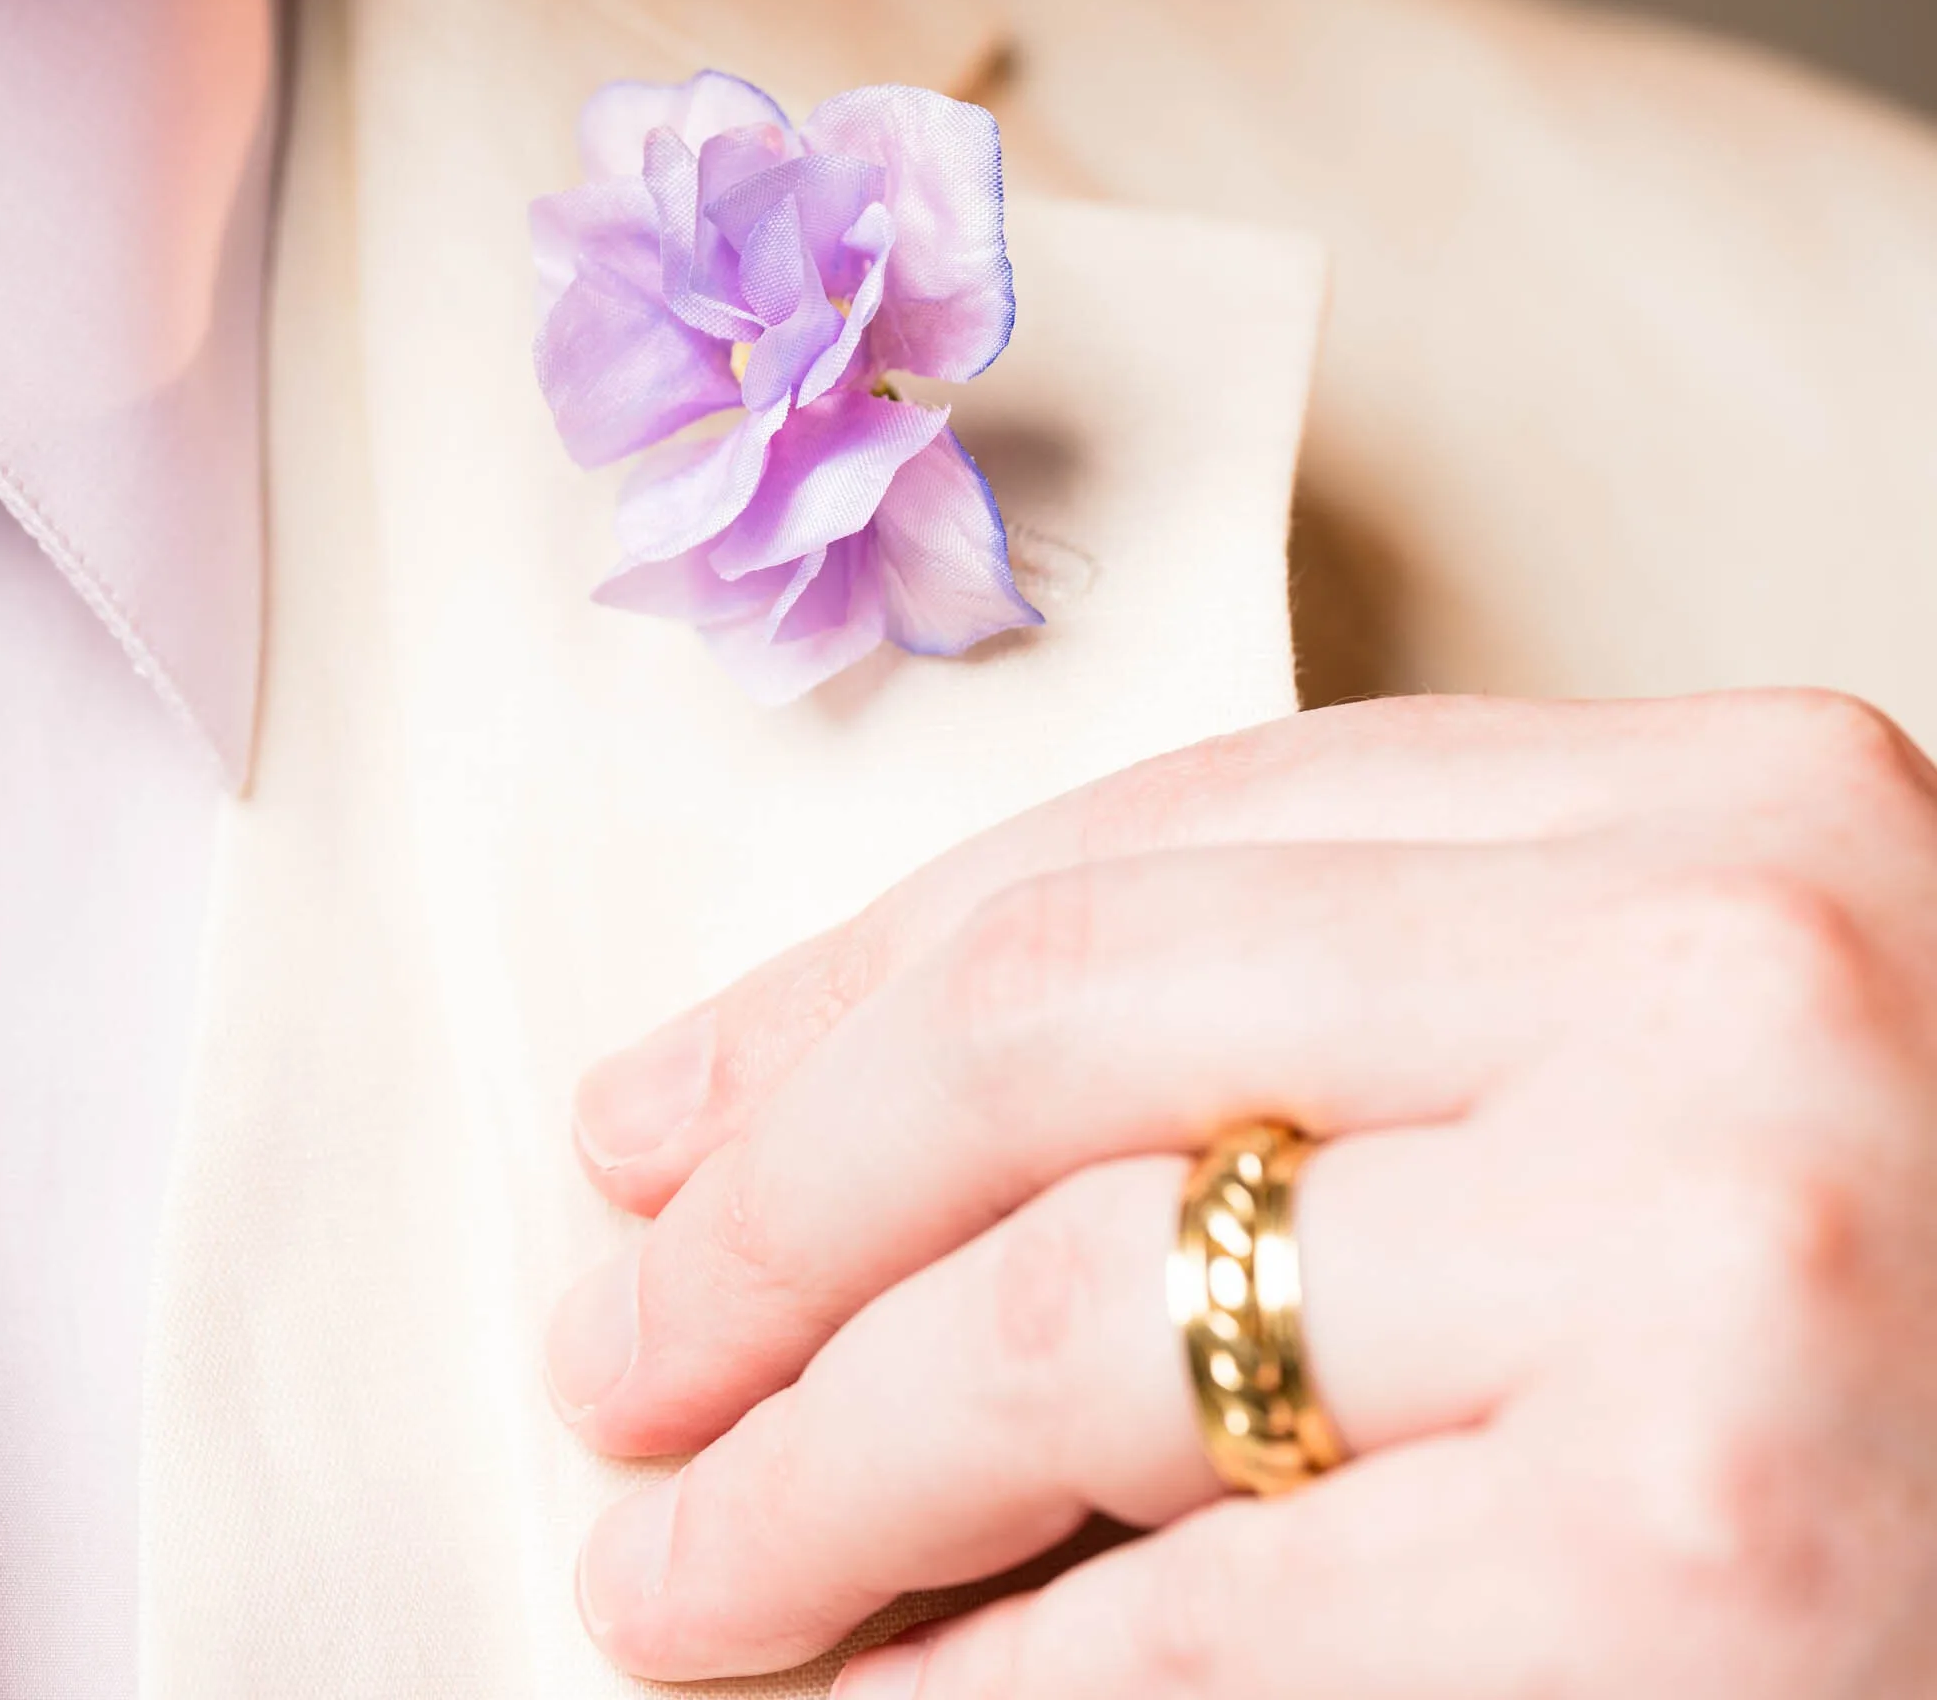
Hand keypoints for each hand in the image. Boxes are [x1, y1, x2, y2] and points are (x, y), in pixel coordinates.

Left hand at [549, 692, 1936, 1697]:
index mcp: (1717, 805)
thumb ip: (1301, 1035)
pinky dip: (969, 1676)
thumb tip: (761, 1124)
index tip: (645, 1131)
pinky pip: (1181, 1622)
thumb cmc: (1902, 1326)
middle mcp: (1741, 973)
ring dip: (805, 1472)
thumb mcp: (1642, 1077)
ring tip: (671, 1568)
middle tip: (610, 1363)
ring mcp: (1734, 1258)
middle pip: (1047, 1049)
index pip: (1134, 855)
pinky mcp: (1706, 1567)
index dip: (826, 1003)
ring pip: (1061, 1325)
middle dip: (763, 1222)